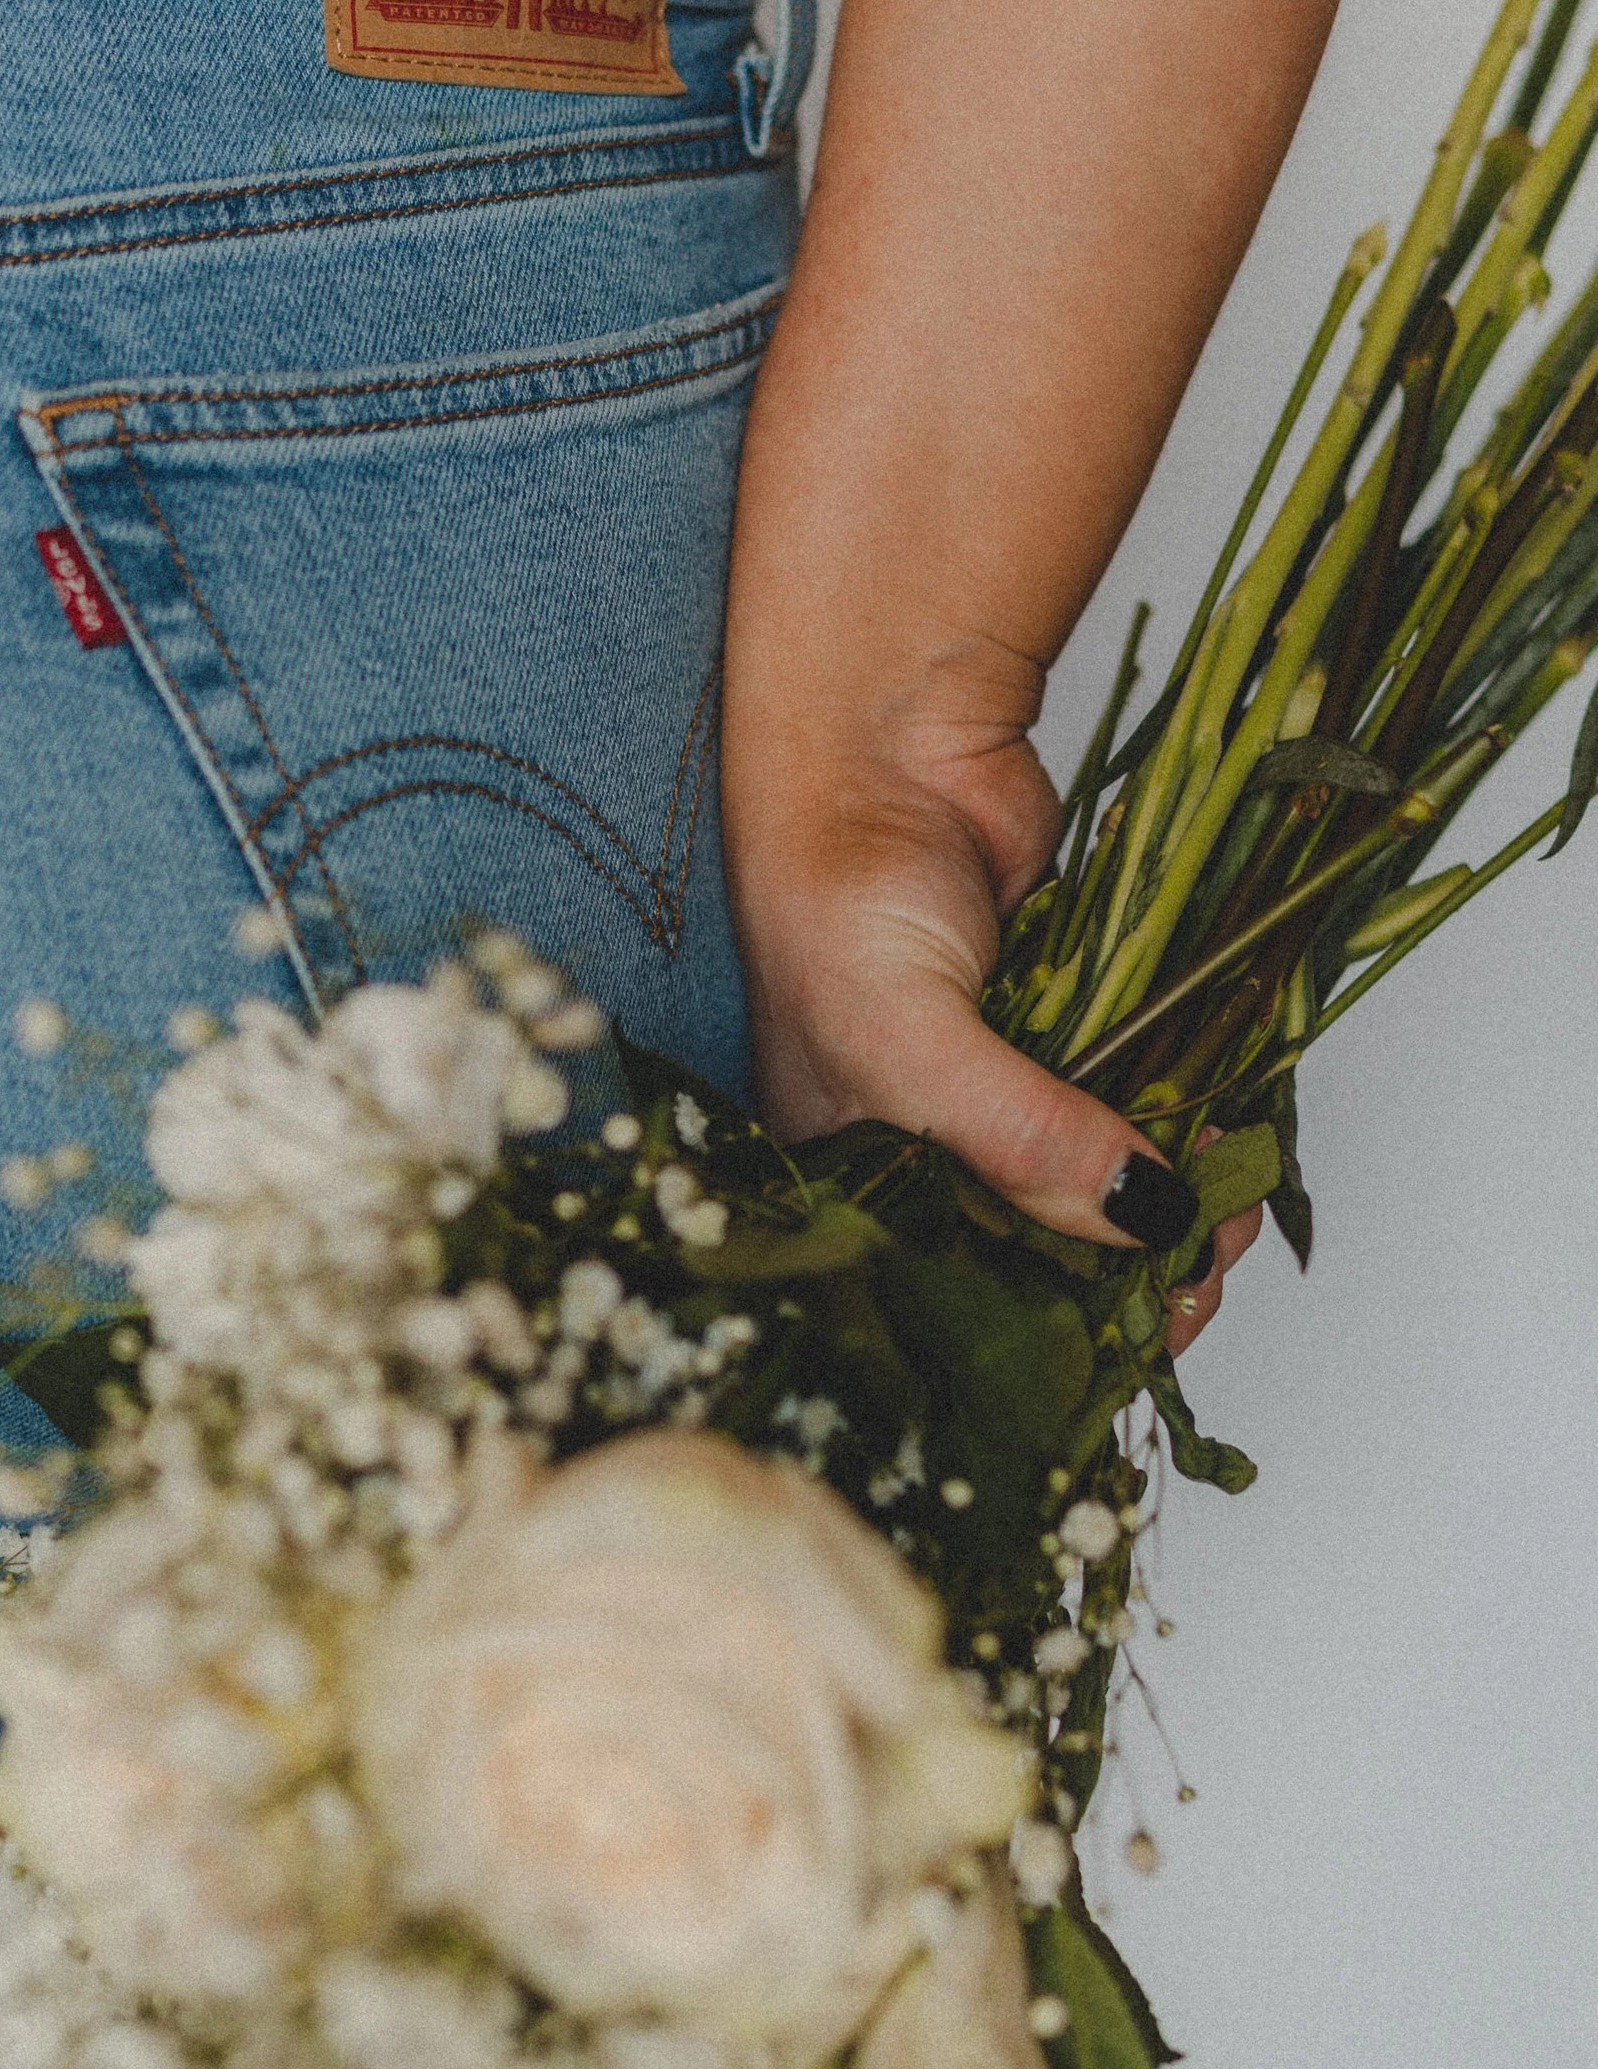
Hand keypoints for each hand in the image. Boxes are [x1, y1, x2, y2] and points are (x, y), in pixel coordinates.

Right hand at [726, 644, 1260, 1345]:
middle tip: (1206, 1259)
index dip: (1055, 1325)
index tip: (1149, 1330)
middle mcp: (928, 1142)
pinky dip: (1188, 1118)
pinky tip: (1227, 1138)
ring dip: (1179, 1197)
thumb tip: (1147, 1217)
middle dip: (1135, 1266)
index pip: (959, 1289)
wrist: (888, 738)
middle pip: (1046, 1246)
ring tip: (1231, 1202)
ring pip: (1107, 1175)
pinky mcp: (1073, 1021)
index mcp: (852, 1175)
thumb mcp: (908, 1038)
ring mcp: (1006, 1081)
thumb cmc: (837, 886)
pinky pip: (1140, 1094)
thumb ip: (1018, 1135)